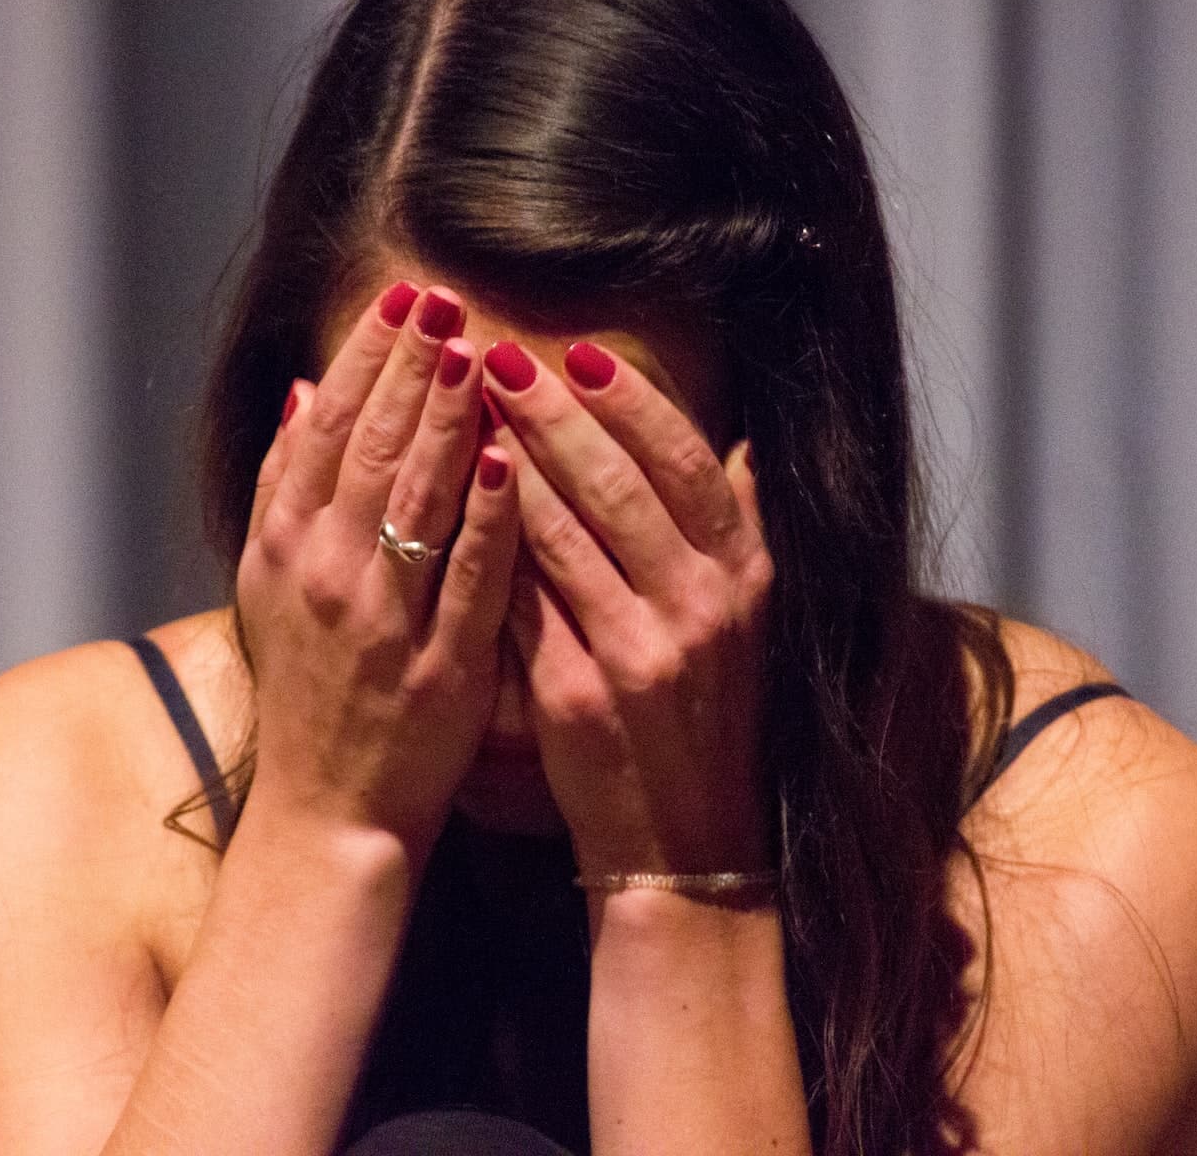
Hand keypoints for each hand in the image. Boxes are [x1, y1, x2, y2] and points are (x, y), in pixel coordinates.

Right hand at [236, 282, 520, 852]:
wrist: (326, 809)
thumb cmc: (307, 691)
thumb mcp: (269, 585)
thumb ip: (283, 486)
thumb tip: (296, 391)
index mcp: (284, 545)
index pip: (327, 427)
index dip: (366, 357)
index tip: (404, 298)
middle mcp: (325, 572)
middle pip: (369, 448)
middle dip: (410, 366)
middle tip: (447, 299)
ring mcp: (380, 619)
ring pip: (414, 499)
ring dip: (445, 420)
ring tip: (477, 352)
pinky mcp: (437, 665)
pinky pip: (463, 578)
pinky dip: (482, 517)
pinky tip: (506, 460)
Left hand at [480, 339, 774, 877]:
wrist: (685, 844)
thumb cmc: (706, 718)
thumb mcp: (748, 622)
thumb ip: (739, 531)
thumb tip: (744, 444)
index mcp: (743, 577)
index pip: (688, 462)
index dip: (632, 402)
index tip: (580, 353)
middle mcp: (701, 608)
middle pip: (618, 483)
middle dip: (553, 413)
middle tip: (497, 357)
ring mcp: (640, 653)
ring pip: (562, 533)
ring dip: (506, 462)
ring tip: (459, 409)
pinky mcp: (580, 695)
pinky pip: (522, 599)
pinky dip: (487, 546)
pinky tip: (448, 504)